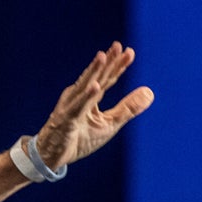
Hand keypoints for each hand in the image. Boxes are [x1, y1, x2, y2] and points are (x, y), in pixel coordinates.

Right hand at [33, 42, 153, 168]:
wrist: (52, 155)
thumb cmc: (79, 139)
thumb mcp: (110, 123)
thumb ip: (128, 108)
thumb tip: (150, 92)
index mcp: (91, 96)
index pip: (107, 79)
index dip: (118, 66)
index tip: (130, 52)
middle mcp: (79, 96)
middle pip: (97, 77)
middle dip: (107, 61)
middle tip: (118, 45)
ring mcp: (71, 106)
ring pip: (85, 86)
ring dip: (94, 71)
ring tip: (102, 56)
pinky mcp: (66, 119)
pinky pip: (78, 106)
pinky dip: (86, 96)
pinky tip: (95, 87)